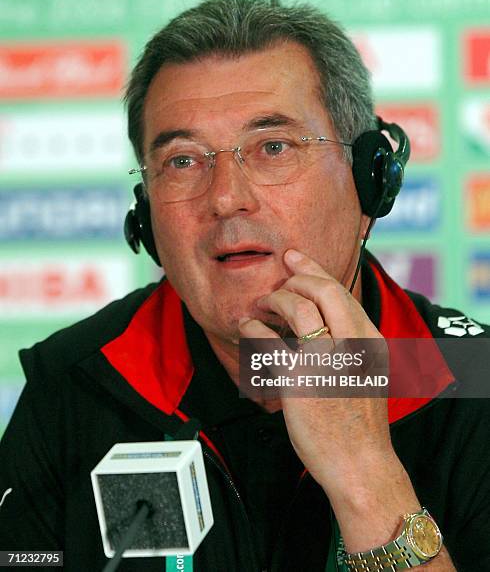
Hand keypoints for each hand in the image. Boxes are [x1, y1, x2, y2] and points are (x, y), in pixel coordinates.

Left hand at [238, 249, 421, 552]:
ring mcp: (327, 361)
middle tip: (279, 281)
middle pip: (324, 291)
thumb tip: (321, 321)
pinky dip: (254, 329)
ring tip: (262, 306)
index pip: (341, 292)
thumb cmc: (359, 423)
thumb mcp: (366, 374)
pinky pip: (270, 343)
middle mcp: (353, 345)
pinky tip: (247, 328)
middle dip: (296, 278)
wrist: (360, 464)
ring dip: (274, 301)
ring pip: (298, 309)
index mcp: (370, 341)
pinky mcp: (301, 381)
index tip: (295, 259)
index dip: (314, 270)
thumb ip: (349, 345)